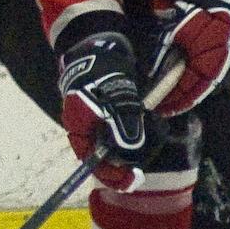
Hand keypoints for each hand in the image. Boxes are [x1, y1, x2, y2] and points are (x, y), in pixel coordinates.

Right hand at [57, 32, 153, 190]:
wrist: (100, 47)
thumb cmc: (102, 73)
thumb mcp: (115, 102)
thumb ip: (122, 127)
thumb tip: (129, 153)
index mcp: (80, 127)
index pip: (92, 161)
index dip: (112, 175)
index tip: (132, 181)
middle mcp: (88, 128)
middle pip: (104, 156)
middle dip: (124, 163)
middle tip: (140, 171)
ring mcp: (99, 120)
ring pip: (116, 144)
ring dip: (133, 147)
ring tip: (149, 143)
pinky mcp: (111, 111)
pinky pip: (122, 130)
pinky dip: (135, 132)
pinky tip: (148, 127)